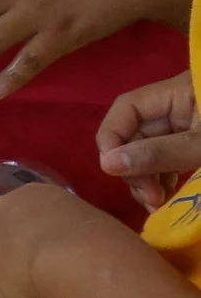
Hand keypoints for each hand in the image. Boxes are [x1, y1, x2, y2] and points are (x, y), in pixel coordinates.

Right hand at [0, 181, 117, 297]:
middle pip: (20, 248)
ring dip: (44, 283)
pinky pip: (82, 256)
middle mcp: (41, 200)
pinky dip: (74, 276)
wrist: (85, 264)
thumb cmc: (21, 265)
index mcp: (7, 203)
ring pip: (52, 252)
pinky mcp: (108, 230)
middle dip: (15, 287)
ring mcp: (79, 213)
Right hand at [100, 72, 200, 211]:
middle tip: (151, 199)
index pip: (126, 109)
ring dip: (147, 179)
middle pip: (135, 134)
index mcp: (176, 93)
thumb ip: (160, 153)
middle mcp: (175, 107)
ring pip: (148, 150)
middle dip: (134, 168)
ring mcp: (186, 126)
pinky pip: (167, 159)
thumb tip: (106, 165)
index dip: (113, 139)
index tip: (118, 172)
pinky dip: (163, 178)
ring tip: (158, 204)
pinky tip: (166, 197)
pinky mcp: (195, 144)